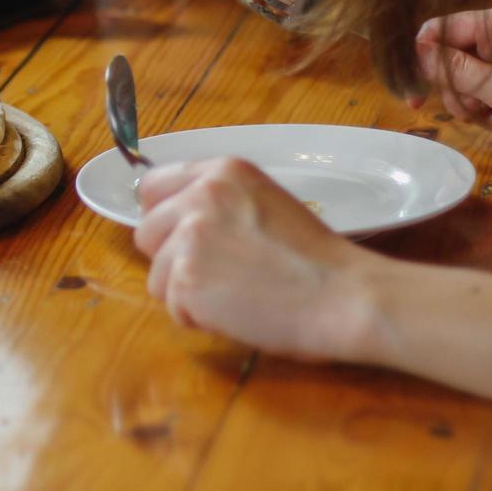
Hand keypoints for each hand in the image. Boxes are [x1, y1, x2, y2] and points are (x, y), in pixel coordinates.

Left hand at [133, 158, 375, 359]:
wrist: (345, 297)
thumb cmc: (317, 261)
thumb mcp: (266, 204)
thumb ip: (221, 204)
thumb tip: (178, 222)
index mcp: (224, 172)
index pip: (154, 187)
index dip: (163, 218)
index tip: (180, 238)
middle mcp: (201, 195)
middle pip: (146, 232)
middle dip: (172, 260)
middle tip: (220, 276)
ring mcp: (189, 235)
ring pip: (156, 275)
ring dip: (186, 294)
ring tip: (236, 296)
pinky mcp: (185, 277)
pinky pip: (171, 306)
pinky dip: (197, 318)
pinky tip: (237, 313)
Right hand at [409, 2, 491, 151]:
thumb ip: (454, 70)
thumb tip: (417, 51)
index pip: (439, 30)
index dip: (421, 62)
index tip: (414, 99)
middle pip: (449, 58)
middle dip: (459, 93)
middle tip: (481, 113)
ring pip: (463, 79)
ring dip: (475, 107)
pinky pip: (482, 89)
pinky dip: (491, 111)